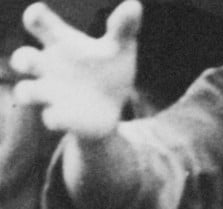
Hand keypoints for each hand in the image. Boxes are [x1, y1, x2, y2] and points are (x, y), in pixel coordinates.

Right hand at [11, 1, 139, 138]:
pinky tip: (64, 117)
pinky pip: (50, 118)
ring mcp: (50, 93)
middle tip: (32, 60)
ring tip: (39, 93)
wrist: (109, 108)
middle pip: (22, 57)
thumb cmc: (108, 70)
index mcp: (60, 43)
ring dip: (28, 91)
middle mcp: (48, 66)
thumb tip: (135, 5)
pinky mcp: (60, 117)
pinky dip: (55, 117)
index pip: (40, 23)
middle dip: (22, 58)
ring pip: (25, 91)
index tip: (37, 14)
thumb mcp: (120, 48)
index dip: (35, 17)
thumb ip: (123, 27)